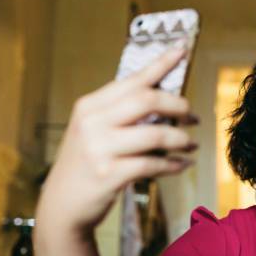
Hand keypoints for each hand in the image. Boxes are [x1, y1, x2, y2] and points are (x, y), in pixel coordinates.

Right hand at [36, 48, 197, 236]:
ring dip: (181, 139)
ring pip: (156, 133)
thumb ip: (122, 115)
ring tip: (191, 144)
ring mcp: (99, 148)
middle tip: (193, 116)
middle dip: (179, 106)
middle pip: (148, 99)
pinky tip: (182, 164)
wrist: (63, 206)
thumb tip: (166, 102)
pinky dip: (174, 164)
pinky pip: (153, 164)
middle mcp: (92, 122)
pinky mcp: (109, 175)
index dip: (161, 63)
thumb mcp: (94, 132)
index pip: (133, 79)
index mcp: (90, 106)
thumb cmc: (86, 166)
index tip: (182, 49)